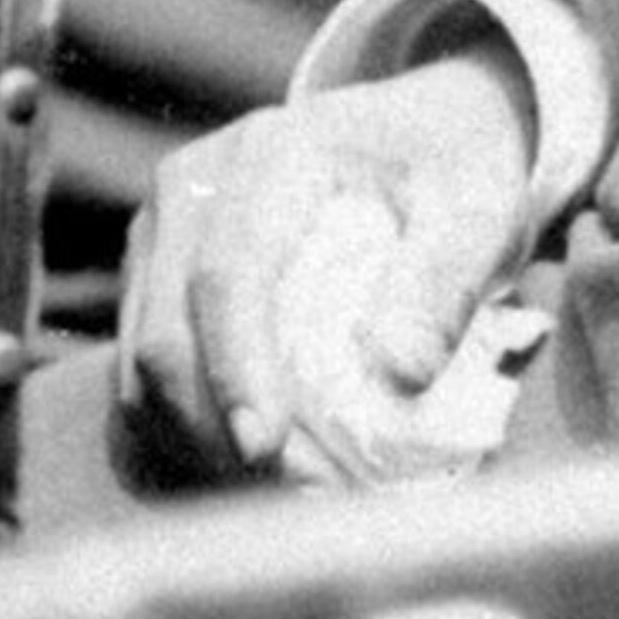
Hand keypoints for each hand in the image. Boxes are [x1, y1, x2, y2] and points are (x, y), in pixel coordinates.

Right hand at [117, 51, 537, 485]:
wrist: (426, 123)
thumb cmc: (456, 166)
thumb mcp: (480, 211)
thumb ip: (446, 285)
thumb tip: (399, 376)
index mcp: (270, 155)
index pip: (227, 275)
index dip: (236, 370)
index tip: (267, 450)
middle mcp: (195, 183)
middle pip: (164, 328)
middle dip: (213, 427)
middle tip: (294, 495)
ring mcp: (165, 227)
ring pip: (138, 359)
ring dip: (195, 439)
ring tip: (282, 492)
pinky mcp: (157, 270)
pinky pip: (141, 368)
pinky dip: (182, 429)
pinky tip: (240, 473)